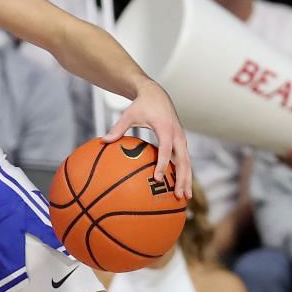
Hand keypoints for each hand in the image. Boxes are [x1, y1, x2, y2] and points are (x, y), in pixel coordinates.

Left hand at [105, 79, 190, 198]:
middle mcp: (178, 135)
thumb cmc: (141, 105)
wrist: (156, 94)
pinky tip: (180, 187)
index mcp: (166, 129)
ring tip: (184, 197)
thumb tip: (103, 140)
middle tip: (180, 196)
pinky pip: (184, 159)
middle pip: (184, 161)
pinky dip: (184, 173)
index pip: (166, 150)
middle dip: (183, 179)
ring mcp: (181, 139)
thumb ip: (117, 128)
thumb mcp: (128, 115)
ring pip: (188, 162)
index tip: (158, 179)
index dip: (163, 165)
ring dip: (187, 180)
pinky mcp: (181, 141)